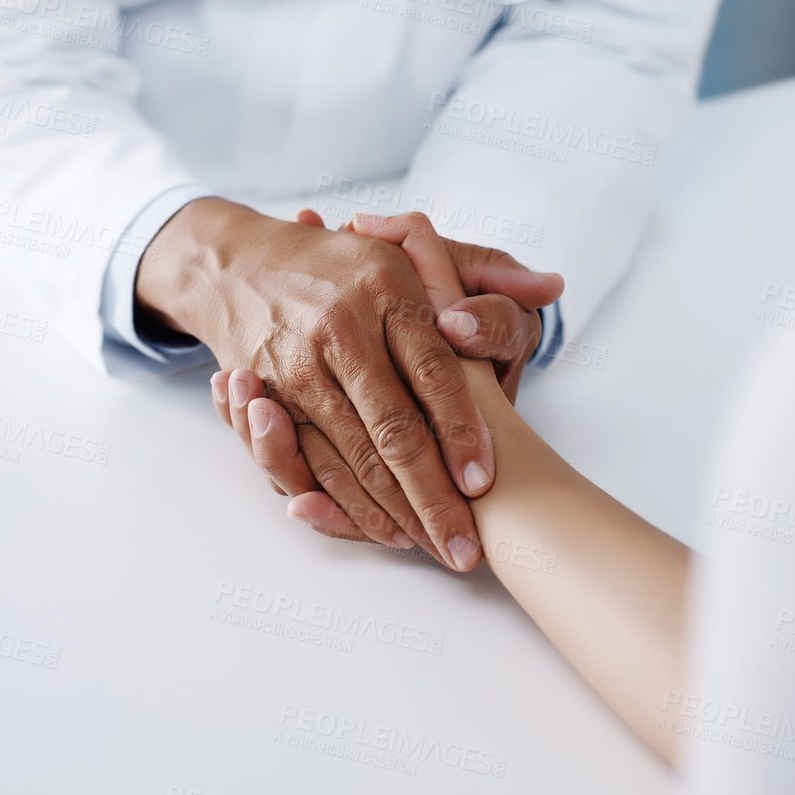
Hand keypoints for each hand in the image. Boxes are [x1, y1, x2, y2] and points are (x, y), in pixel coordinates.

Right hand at [139, 200, 558, 569]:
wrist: (239, 261)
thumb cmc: (344, 262)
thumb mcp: (415, 248)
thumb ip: (487, 270)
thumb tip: (554, 285)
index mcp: (388, 287)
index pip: (435, 372)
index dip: (462, 430)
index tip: (484, 481)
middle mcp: (342, 327)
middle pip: (393, 428)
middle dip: (431, 496)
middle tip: (465, 544)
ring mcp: (300, 364)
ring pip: (352, 456)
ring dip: (392, 512)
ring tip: (434, 547)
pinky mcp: (268, 395)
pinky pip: (309, 463)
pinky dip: (343, 504)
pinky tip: (380, 528)